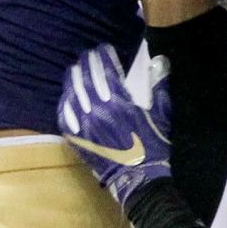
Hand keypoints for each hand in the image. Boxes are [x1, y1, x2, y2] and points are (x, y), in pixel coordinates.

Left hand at [58, 44, 171, 204]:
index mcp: (120, 104)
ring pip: (73, 95)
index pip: (106, 71)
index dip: (103, 56)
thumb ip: (160, 87)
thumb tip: (162, 62)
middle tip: (87, 54)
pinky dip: (64, 103)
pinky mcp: (77, 140)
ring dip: (73, 79)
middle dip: (86, 63)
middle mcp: (99, 112)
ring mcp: (85, 126)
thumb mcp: (161, 116)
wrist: (139, 180)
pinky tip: (67, 95)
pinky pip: (64, 116)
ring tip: (74, 69)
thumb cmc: (153, 146)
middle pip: (87, 79)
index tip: (103, 48)